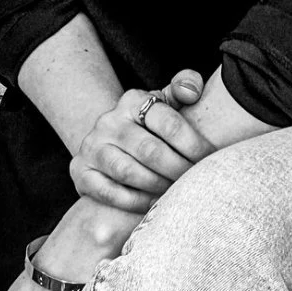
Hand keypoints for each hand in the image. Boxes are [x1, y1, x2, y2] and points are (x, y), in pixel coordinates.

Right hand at [70, 69, 216, 210]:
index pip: (168, 122)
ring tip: (177, 192)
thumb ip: (185, 87)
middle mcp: (108, 121)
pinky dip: (136, 201)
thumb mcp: (165, 101)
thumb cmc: (150, 124)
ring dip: (159, 186)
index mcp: (132, 100)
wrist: (109, 140)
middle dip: (179, 169)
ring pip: (129, 172)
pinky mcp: (81, 173)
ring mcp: (92, 147)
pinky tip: (154, 203)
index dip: (194, 144)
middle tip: (196, 181)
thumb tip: (192, 91)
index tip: (210, 159)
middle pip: (150, 150)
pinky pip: (110, 192)